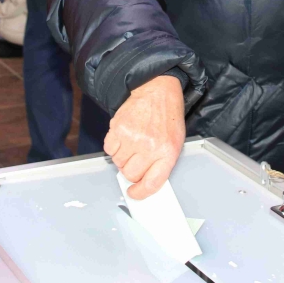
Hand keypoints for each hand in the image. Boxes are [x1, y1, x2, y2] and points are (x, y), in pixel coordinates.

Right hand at [103, 75, 184, 199]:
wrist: (157, 90)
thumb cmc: (167, 117)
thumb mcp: (174, 142)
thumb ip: (161, 164)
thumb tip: (144, 183)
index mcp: (167, 152)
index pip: (151, 184)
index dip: (140, 192)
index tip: (134, 192)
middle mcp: (150, 147)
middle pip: (131, 174)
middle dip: (132, 169)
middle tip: (137, 157)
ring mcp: (133, 138)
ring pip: (118, 163)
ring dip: (123, 156)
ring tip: (132, 142)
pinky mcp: (118, 128)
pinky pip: (109, 149)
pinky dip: (114, 146)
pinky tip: (124, 136)